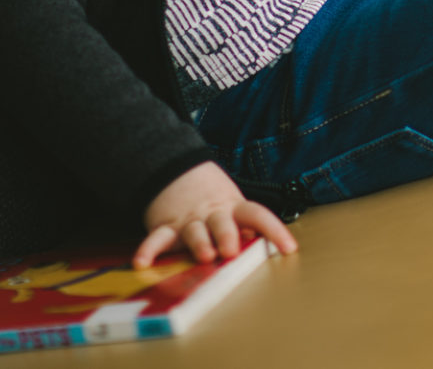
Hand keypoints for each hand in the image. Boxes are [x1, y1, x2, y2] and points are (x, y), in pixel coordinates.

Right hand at [134, 161, 298, 268]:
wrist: (176, 170)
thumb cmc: (213, 198)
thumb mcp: (233, 207)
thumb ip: (245, 227)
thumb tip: (265, 248)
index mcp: (234, 208)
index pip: (258, 215)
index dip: (275, 230)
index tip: (289, 248)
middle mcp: (213, 213)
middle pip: (222, 222)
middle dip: (227, 236)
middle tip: (232, 250)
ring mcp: (188, 220)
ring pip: (194, 231)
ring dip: (198, 243)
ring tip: (204, 254)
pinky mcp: (165, 226)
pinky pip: (157, 238)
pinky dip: (149, 250)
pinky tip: (142, 262)